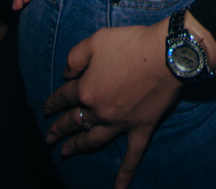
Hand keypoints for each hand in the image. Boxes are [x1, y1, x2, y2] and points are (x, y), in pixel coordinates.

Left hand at [43, 21, 181, 186]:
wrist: (167, 55)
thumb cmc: (131, 44)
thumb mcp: (95, 41)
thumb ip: (74, 58)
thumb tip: (67, 76)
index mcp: (85, 90)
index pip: (63, 97)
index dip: (53, 102)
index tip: (48, 107)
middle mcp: (99, 111)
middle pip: (72, 122)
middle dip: (58, 130)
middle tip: (48, 138)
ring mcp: (119, 124)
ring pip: (93, 141)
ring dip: (77, 147)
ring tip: (65, 153)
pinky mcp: (140, 129)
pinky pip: (132, 155)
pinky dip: (125, 174)